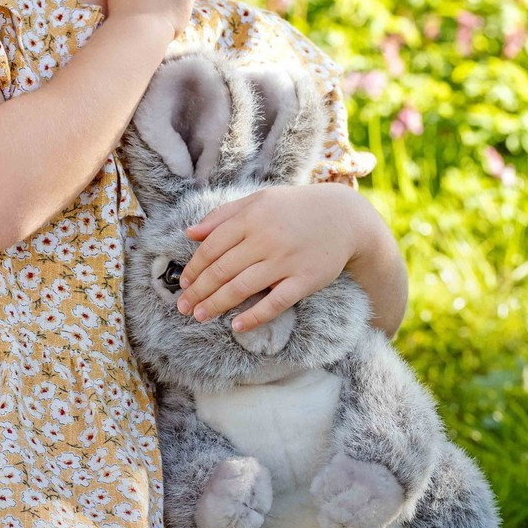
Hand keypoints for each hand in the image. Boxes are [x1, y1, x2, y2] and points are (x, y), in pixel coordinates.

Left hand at [174, 183, 371, 330]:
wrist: (344, 217)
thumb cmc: (293, 209)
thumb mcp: (258, 201)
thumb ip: (222, 216)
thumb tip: (190, 234)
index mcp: (251, 218)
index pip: (212, 247)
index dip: (194, 269)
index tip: (184, 284)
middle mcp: (266, 239)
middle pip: (222, 271)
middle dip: (199, 291)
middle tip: (184, 307)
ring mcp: (286, 261)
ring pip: (242, 288)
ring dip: (217, 305)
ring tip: (200, 316)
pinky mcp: (305, 280)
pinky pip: (275, 303)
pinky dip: (254, 316)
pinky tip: (237, 325)